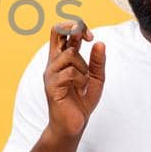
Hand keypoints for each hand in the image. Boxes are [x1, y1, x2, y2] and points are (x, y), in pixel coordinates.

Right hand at [42, 20, 105, 139]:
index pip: (61, 32)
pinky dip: (81, 80)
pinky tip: (81, 89)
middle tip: (89, 38)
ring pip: (70, 54)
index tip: (90, 37)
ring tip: (84, 82)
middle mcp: (54, 63)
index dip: (76, 27)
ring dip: (84, 66)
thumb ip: (97, 62)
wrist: (73, 125)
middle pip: (57, 31)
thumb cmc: (82, 101)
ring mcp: (51, 73)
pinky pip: (70, 73)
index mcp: (62, 59)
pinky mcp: (51, 86)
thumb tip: (99, 43)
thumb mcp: (96, 79)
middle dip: (75, 28)